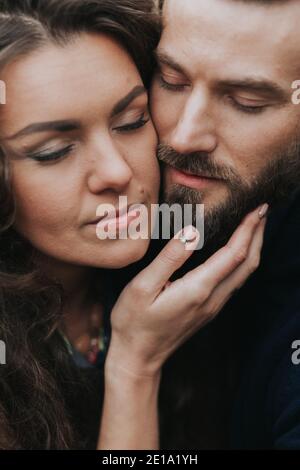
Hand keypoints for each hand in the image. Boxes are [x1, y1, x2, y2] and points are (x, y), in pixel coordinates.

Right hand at [105, 204, 267, 378]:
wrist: (138, 356)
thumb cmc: (134, 321)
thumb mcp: (143, 286)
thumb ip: (170, 258)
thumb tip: (193, 232)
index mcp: (198, 289)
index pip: (234, 254)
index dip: (248, 229)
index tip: (257, 208)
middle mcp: (212, 299)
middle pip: (248, 264)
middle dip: (258, 235)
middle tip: (263, 210)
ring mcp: (213, 306)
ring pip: (244, 274)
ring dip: (254, 247)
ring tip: (255, 225)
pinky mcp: (209, 309)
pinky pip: (235, 281)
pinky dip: (243, 260)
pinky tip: (237, 250)